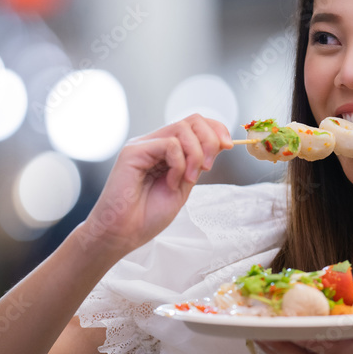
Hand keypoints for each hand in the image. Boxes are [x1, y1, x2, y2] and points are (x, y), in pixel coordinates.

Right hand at [77, 114, 232, 259]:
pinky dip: (178, 163)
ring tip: (187, 179)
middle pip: (192, 120)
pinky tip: (171, 182)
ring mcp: (142, 145)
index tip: (229, 146)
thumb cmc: (148, 215)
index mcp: (165, 150)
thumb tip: (219, 143)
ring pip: (183, 129)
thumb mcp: (183, 185)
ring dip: (196, 155)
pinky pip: (169, 144)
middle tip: (209, 167)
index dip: (216, 129)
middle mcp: (153, 143)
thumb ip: (196, 164)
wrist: (123, 233)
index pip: (194, 124)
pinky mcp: (133, 152)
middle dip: (210, 140)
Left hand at [254, 314, 352, 353]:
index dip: (298, 327)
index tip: (282, 314)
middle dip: (274, 332)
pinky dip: (276, 347)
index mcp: (345, 351)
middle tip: (254, 314)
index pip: (317, 338)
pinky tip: (265, 336)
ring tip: (250, 324)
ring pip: (288, 353)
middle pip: (294, 345)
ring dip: (269, 341)